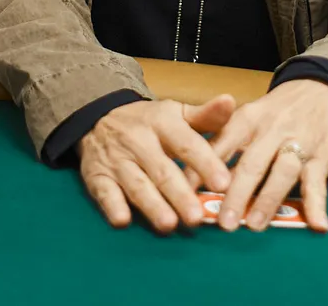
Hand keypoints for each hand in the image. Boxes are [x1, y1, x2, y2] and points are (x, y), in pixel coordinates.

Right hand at [78, 96, 235, 233]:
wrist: (100, 117)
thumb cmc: (150, 121)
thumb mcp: (177, 113)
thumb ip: (205, 115)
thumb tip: (230, 102)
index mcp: (163, 123)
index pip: (187, 144)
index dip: (206, 163)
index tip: (224, 183)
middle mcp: (139, 141)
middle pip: (162, 171)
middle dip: (180, 195)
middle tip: (197, 217)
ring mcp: (117, 160)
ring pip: (136, 185)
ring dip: (152, 206)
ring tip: (169, 225)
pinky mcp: (97, 177)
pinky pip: (104, 193)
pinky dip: (113, 207)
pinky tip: (124, 221)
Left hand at [209, 80, 327, 232]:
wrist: (323, 87)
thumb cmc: (278, 110)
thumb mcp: (249, 116)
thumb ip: (227, 144)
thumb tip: (197, 180)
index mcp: (247, 119)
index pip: (220, 146)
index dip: (201, 171)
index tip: (185, 196)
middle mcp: (271, 129)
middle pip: (252, 163)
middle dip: (236, 194)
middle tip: (224, 222)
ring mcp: (299, 141)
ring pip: (282, 171)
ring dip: (268, 200)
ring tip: (255, 226)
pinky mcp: (322, 153)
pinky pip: (318, 181)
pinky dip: (317, 204)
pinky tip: (317, 224)